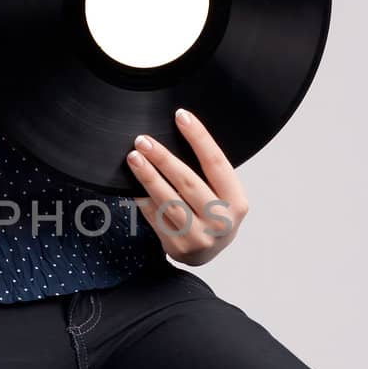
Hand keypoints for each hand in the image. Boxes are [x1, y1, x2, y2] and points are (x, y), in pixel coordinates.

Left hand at [126, 108, 248, 266]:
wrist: (208, 253)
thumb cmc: (213, 212)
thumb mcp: (222, 193)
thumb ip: (207, 171)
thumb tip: (178, 130)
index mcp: (236, 201)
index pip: (216, 162)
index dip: (198, 137)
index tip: (181, 116)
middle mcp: (220, 220)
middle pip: (188, 182)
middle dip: (163, 158)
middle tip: (144, 140)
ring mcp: (199, 236)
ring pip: (168, 201)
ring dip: (148, 177)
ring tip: (133, 157)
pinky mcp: (178, 246)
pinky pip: (155, 217)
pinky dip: (142, 198)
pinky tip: (131, 183)